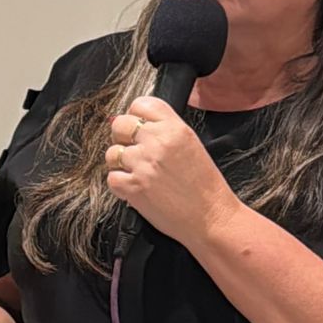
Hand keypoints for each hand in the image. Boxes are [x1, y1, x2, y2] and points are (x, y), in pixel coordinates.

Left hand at [106, 96, 238, 249]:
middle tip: (133, 151)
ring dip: (120, 163)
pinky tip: (136, 188)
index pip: (141, 104)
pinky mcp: (133, 187)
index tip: (138, 127)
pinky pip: (111, 178)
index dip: (135, 115)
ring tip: (137, 173)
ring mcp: (143, 164)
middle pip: (120, 124)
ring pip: (112, 153)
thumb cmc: (205, 187)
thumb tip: (136, 124)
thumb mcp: (192, 145)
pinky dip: (120, 185)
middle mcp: (157, 142)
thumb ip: (166, 131)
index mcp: (175, 128)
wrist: (211, 218)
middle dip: (122, 137)